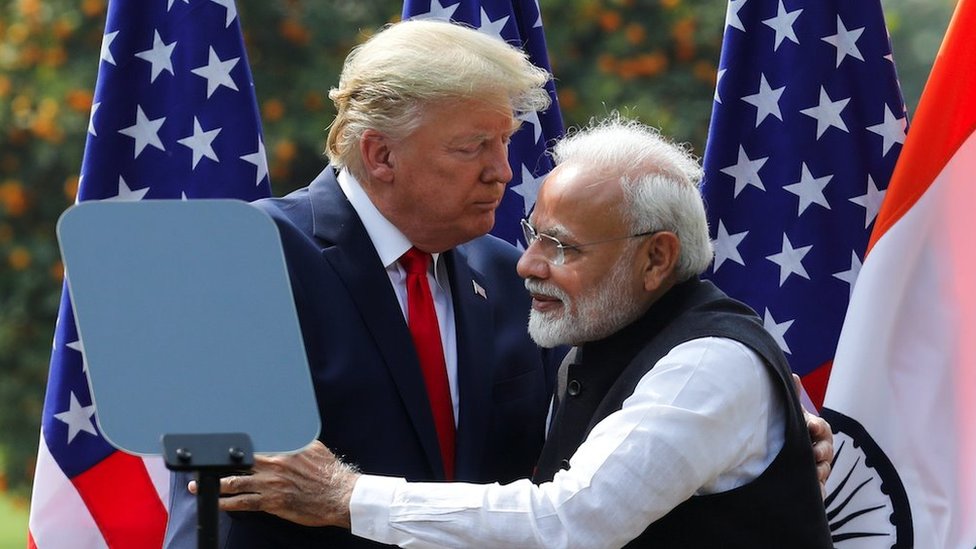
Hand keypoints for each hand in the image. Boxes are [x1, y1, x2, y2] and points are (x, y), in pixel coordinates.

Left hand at [189, 440, 358, 526]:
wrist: (339, 495)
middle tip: (199, 465)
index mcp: (281, 449)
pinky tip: (216, 503)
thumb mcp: (313, 447)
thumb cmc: (329, 472)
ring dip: (212, 484)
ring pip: (234, 483)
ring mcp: (270, 485)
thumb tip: (286, 433)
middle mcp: (272, 465)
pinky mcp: (272, 503)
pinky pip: (243, 504)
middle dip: (215, 463)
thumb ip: (295, 440)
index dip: (231, 445)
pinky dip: (226, 503)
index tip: (217, 443)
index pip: (250, 444)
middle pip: (237, 462)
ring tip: (197, 486)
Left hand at [793, 374, 833, 497]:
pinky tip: (815, 494)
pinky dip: (818, 493)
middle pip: (826, 452)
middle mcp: (820, 450)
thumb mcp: (791, 413)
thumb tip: (793, 375)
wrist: (779, 452)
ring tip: (813, 474)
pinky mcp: (813, 487)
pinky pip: (819, 492)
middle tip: (814, 454)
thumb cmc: (789, 427)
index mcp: (816, 431)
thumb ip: (793, 396)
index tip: (811, 426)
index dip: (817, 427)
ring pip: (823, 472)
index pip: (822, 428)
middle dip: (822, 453)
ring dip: (819, 472)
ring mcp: (818, 468)